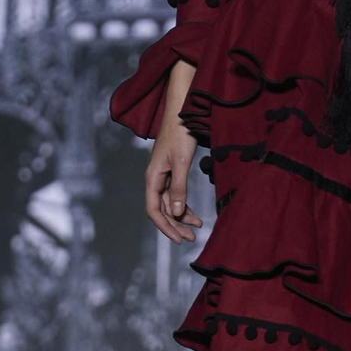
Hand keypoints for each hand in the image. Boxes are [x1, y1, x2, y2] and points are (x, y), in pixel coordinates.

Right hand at [145, 59, 202, 245]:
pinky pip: (176, 194)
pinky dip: (184, 204)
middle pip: (162, 210)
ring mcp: (163, 176)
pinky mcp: (172, 171)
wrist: (182, 111)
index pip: (154, 210)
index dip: (165, 227)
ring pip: (170, 203)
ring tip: (198, 227)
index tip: (179, 239)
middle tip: (191, 238)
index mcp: (152, 178)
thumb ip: (178, 188)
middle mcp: (155, 179)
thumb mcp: (181, 162)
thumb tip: (176, 213)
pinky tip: (194, 212)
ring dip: (182, 216)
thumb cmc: (180, 133)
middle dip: (176, 225)